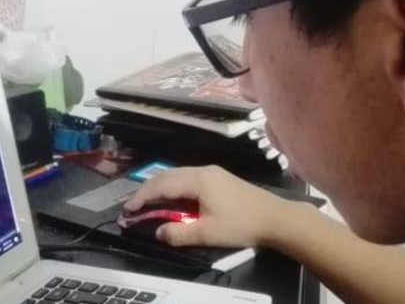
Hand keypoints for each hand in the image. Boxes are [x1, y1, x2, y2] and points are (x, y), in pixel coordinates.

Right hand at [122, 165, 298, 248]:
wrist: (276, 218)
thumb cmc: (242, 224)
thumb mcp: (208, 233)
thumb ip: (179, 233)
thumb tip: (159, 232)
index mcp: (198, 180)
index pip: (162, 185)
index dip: (142, 197)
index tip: (128, 210)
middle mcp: (203, 170)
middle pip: (167, 176)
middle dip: (148, 191)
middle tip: (133, 207)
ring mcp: (212, 172)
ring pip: (177, 175)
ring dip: (161, 188)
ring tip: (148, 204)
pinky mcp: (219, 178)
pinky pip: (188, 178)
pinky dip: (174, 188)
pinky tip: (172, 200)